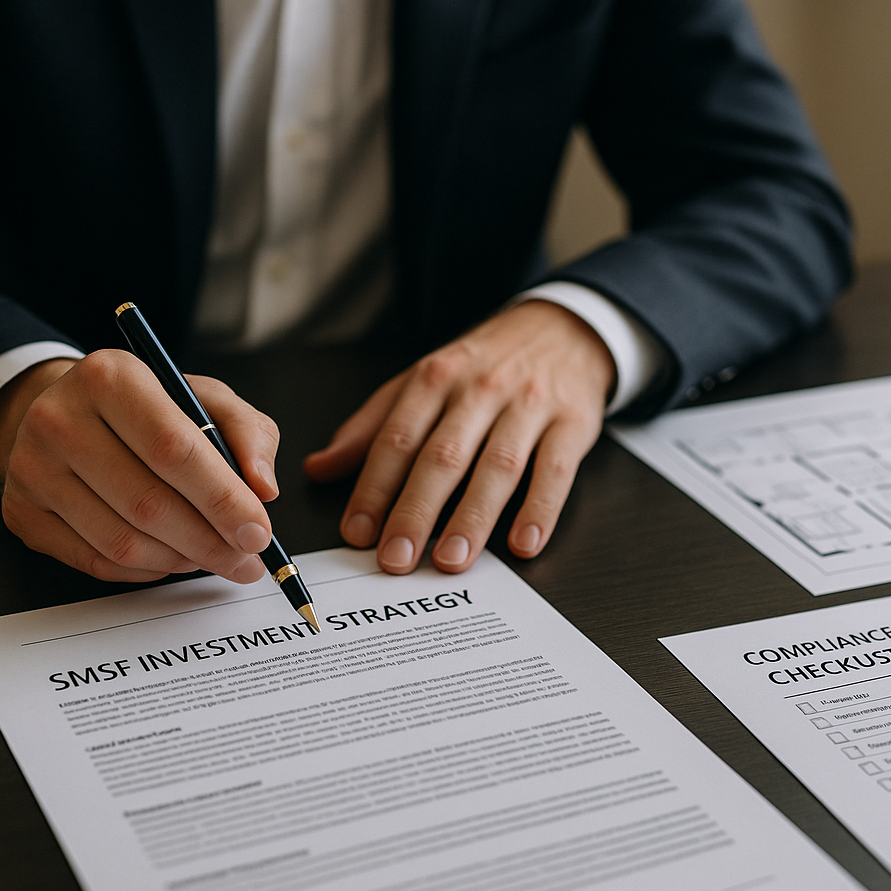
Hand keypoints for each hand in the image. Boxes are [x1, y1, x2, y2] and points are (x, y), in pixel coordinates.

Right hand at [0, 350, 280, 582]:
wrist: (69, 413)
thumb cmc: (149, 409)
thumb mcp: (207, 399)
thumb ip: (248, 434)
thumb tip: (263, 488)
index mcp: (111, 377)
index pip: (173, 449)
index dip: (223, 499)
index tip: (258, 532)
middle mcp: (59, 418)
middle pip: (149, 503)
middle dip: (211, 542)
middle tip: (248, 560)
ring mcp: (32, 469)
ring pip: (123, 542)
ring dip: (183, 560)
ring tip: (215, 557)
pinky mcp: (21, 513)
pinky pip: (97, 562)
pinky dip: (148, 570)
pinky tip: (173, 557)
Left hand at [304, 299, 614, 573]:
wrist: (561, 330)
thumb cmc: (482, 366)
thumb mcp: (421, 383)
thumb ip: (371, 428)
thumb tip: (318, 468)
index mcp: (434, 380)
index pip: (396, 439)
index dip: (374, 488)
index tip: (357, 532)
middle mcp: (479, 390)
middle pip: (443, 456)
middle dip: (415, 511)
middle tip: (396, 558)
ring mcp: (529, 406)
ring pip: (498, 467)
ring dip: (472, 518)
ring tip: (450, 560)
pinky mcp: (573, 423)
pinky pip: (556, 470)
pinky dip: (540, 509)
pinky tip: (524, 543)